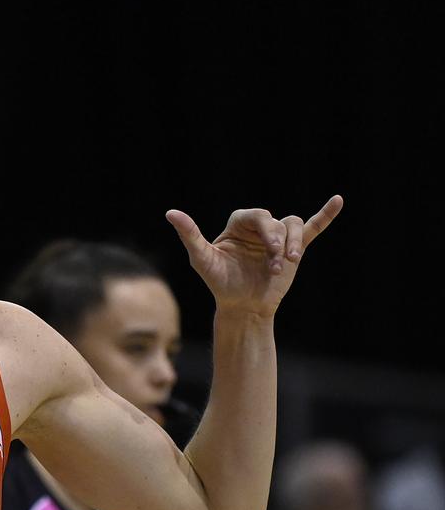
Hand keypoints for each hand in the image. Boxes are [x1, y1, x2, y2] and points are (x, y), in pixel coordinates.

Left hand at [165, 195, 342, 315]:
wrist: (242, 307)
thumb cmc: (219, 283)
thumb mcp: (202, 258)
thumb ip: (190, 235)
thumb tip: (170, 212)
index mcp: (238, 225)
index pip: (256, 215)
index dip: (265, 229)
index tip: (271, 250)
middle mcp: (258, 228)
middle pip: (276, 222)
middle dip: (278, 241)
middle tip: (277, 263)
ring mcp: (277, 238)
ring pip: (293, 225)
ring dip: (294, 243)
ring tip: (289, 262)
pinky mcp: (293, 250)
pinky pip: (311, 229)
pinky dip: (325, 216)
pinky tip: (338, 201)